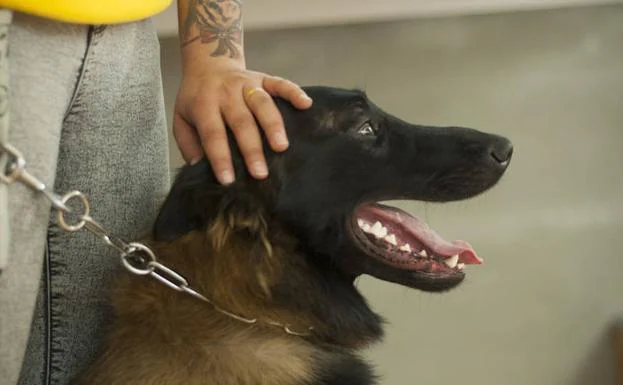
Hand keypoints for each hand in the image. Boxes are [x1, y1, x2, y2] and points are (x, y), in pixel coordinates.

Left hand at [173, 65, 312, 184]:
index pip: (212, 134)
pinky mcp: (263, 77)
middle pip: (241, 122)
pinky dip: (294, 92)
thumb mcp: (181, 119)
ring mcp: (247, 83)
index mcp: (203, 104)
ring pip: (262, 104)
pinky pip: (281, 83)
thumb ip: (188, 144)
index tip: (228, 180)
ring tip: (282, 147)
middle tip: (260, 174)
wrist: (208, 61)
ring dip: (273, 125)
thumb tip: (199, 167)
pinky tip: (306, 104)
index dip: (220, 158)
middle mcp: (226, 93)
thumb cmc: (196, 99)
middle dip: (251, 149)